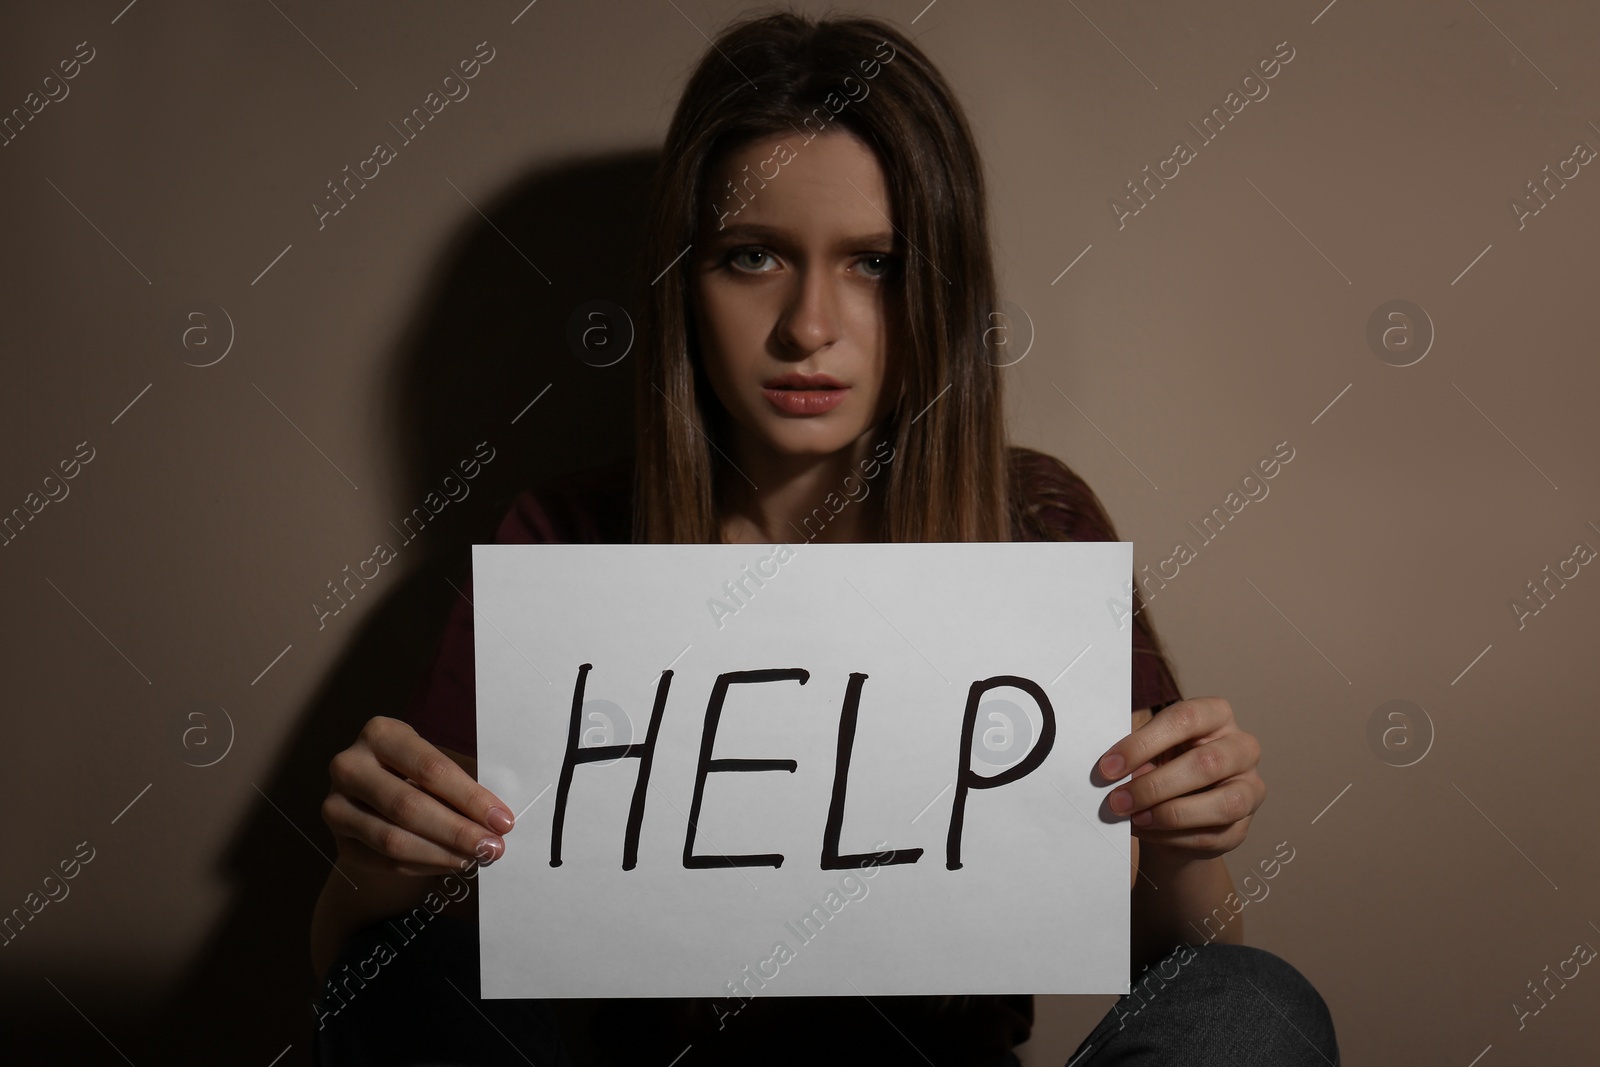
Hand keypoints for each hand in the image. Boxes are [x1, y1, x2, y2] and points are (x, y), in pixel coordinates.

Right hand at [321, 716, 513, 876]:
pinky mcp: (338, 841)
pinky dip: (422, 866)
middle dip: (457, 831)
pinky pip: (383, 861)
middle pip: (409, 806)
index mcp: (380, 734)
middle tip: (492, 848)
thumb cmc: (418, 773)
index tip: (503, 821)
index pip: (431, 769)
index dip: (470, 798)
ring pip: (392, 839)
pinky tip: (450, 864)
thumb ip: (462, 785)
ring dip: (441, 854)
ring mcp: (336, 805)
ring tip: (474, 858)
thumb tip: (496, 821)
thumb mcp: (437, 764)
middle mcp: (349, 766)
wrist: (376, 796)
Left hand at [1099, 697, 1263, 861]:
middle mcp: (1243, 748)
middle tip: (1117, 800)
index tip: (1108, 767)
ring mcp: (1250, 789)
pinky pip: (1212, 836)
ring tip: (1135, 817)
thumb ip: (1137, 755)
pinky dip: (1172, 837)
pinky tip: (1147, 830)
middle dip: (1155, 785)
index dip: (1143, 743)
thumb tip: (1115, 771)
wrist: (1174, 814)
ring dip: (1170, 814)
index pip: (1185, 719)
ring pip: (1222, 804)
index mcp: (1216, 715)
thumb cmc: (1159, 766)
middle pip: (1206, 763)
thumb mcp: (1148, 751)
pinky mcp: (1243, 827)